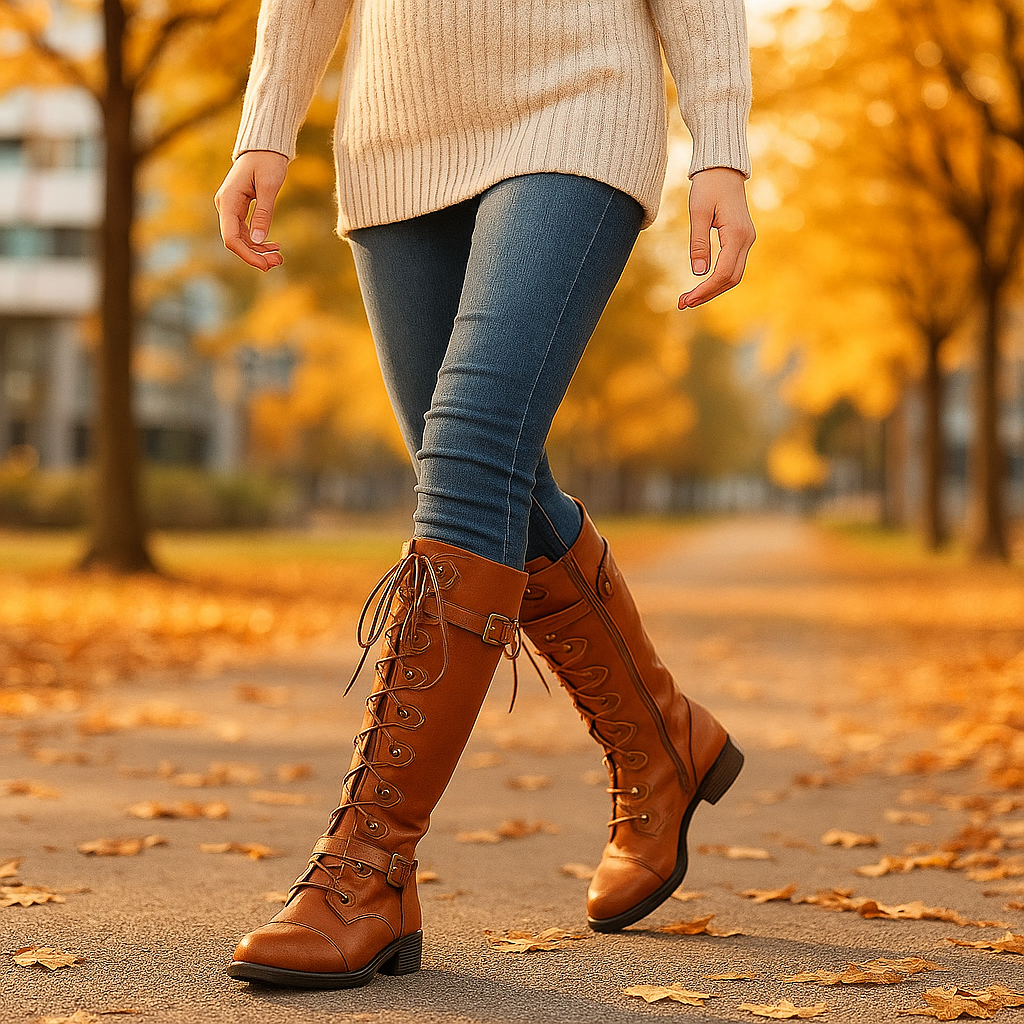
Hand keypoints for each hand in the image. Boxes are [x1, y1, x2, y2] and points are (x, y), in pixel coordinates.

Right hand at [214, 150, 288, 271]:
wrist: (264, 146)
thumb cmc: (268, 161)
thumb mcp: (269, 187)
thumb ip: (263, 213)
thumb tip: (259, 241)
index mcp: (228, 201)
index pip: (232, 238)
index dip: (248, 255)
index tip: (266, 265)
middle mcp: (225, 205)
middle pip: (236, 241)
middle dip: (256, 255)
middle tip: (279, 262)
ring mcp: (231, 207)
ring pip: (241, 238)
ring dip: (258, 250)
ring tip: (279, 256)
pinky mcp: (239, 208)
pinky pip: (246, 231)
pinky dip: (258, 241)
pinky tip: (273, 245)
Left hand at [678, 167, 755, 308]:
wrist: (722, 168)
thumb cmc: (708, 186)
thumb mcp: (699, 212)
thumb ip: (699, 243)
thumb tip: (698, 273)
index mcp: (738, 234)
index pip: (722, 273)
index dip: (704, 290)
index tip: (685, 300)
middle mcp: (747, 240)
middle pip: (730, 279)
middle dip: (707, 294)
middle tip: (682, 304)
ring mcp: (746, 240)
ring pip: (732, 275)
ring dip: (712, 289)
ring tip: (689, 298)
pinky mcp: (741, 239)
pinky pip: (731, 266)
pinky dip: (717, 279)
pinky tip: (700, 284)